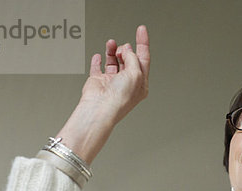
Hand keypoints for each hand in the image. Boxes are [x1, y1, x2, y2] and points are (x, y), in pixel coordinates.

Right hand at [56, 25, 150, 163]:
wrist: (100, 108)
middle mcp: (126, 83)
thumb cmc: (120, 97)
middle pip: (129, 60)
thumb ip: (133, 58)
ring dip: (113, 50)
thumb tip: (126, 49)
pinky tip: (99, 55)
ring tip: (111, 44)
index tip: (141, 30)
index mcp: (140, 84)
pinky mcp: (98, 81)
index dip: (143, 43)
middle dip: (126, 49)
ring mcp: (112, 82)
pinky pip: (98, 67)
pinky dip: (98, 60)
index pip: (143, 59)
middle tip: (123, 47)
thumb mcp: (136, 73)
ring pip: (114, 61)